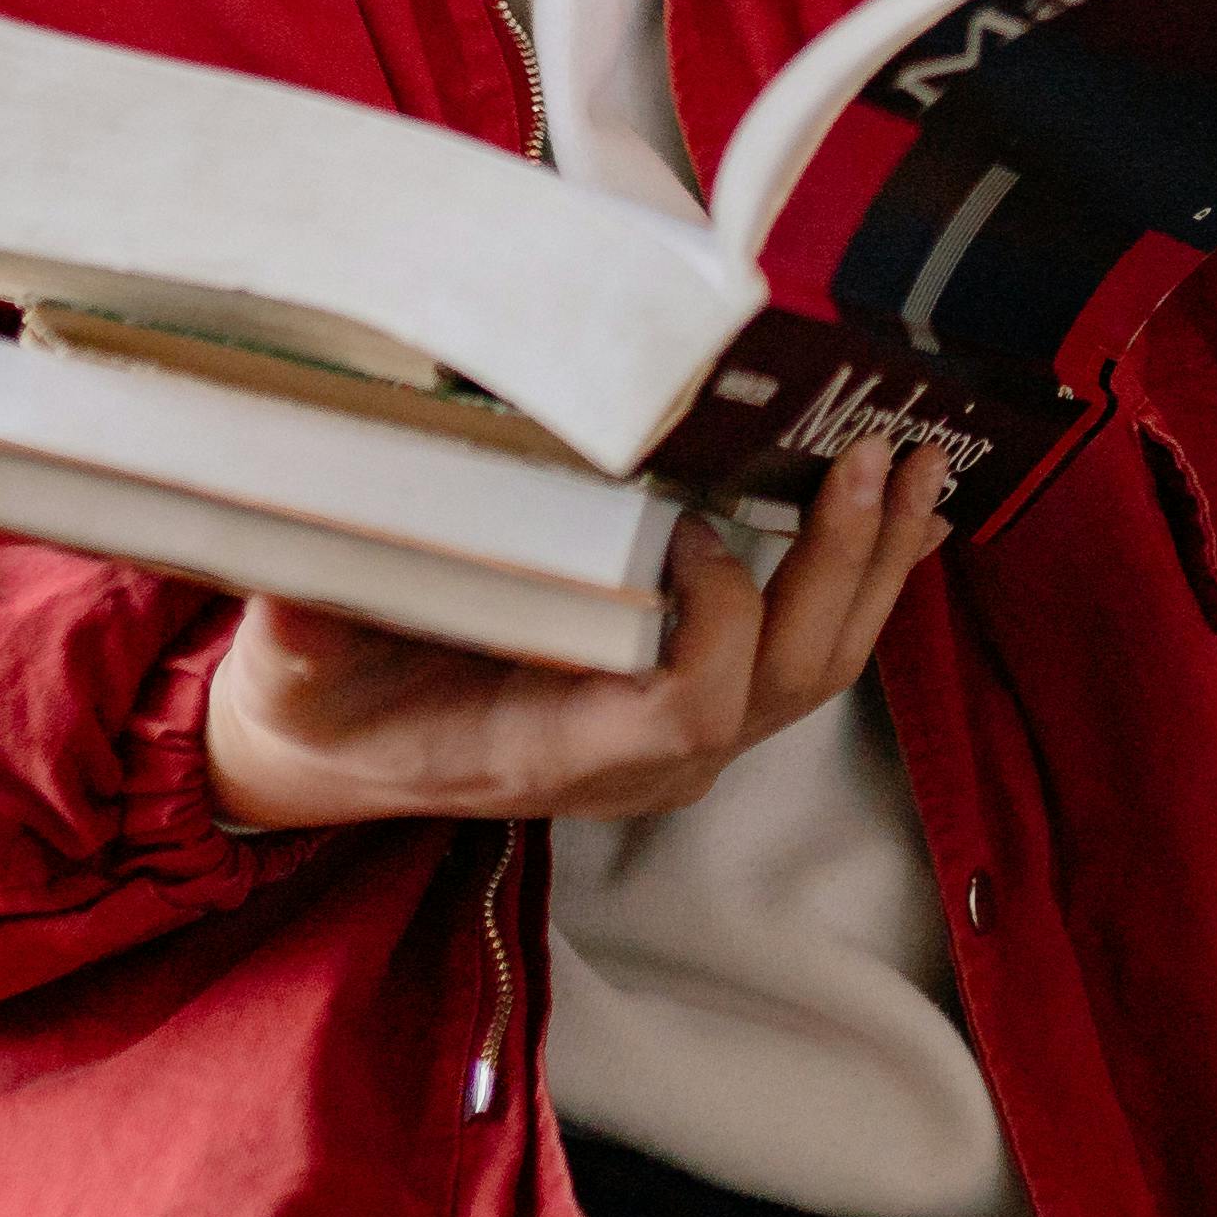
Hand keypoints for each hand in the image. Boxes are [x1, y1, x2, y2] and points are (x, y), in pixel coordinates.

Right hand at [203, 432, 951, 831]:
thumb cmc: (318, 707)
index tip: (694, 520)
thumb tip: (296, 561)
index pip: (685, 702)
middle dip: (838, 565)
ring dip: (877, 565)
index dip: (712, 614)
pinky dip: (861, 580)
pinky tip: (902, 512)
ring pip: (817, 669)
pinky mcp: (695, 705)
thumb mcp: (291, 673)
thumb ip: (305, 627)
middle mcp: (642, 757)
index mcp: (556, 750)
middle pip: (785, 678)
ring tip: (925, 464)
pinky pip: (806, 654)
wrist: (330, 762)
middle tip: (870, 453)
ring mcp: (680, 738)